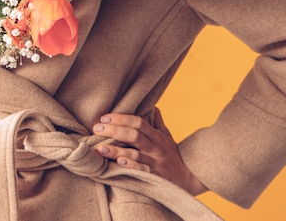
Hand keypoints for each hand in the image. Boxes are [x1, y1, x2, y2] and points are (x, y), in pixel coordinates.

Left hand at [92, 108, 206, 195]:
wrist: (189, 178)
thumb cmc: (172, 155)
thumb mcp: (167, 137)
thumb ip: (157, 122)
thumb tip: (152, 106)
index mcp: (156, 136)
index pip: (138, 122)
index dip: (121, 118)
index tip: (104, 118)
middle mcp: (155, 148)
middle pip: (133, 135)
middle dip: (113, 131)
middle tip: (96, 128)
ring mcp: (155, 162)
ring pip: (134, 154)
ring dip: (115, 151)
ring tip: (99, 148)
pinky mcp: (155, 177)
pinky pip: (142, 171)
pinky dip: (130, 166)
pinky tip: (118, 162)